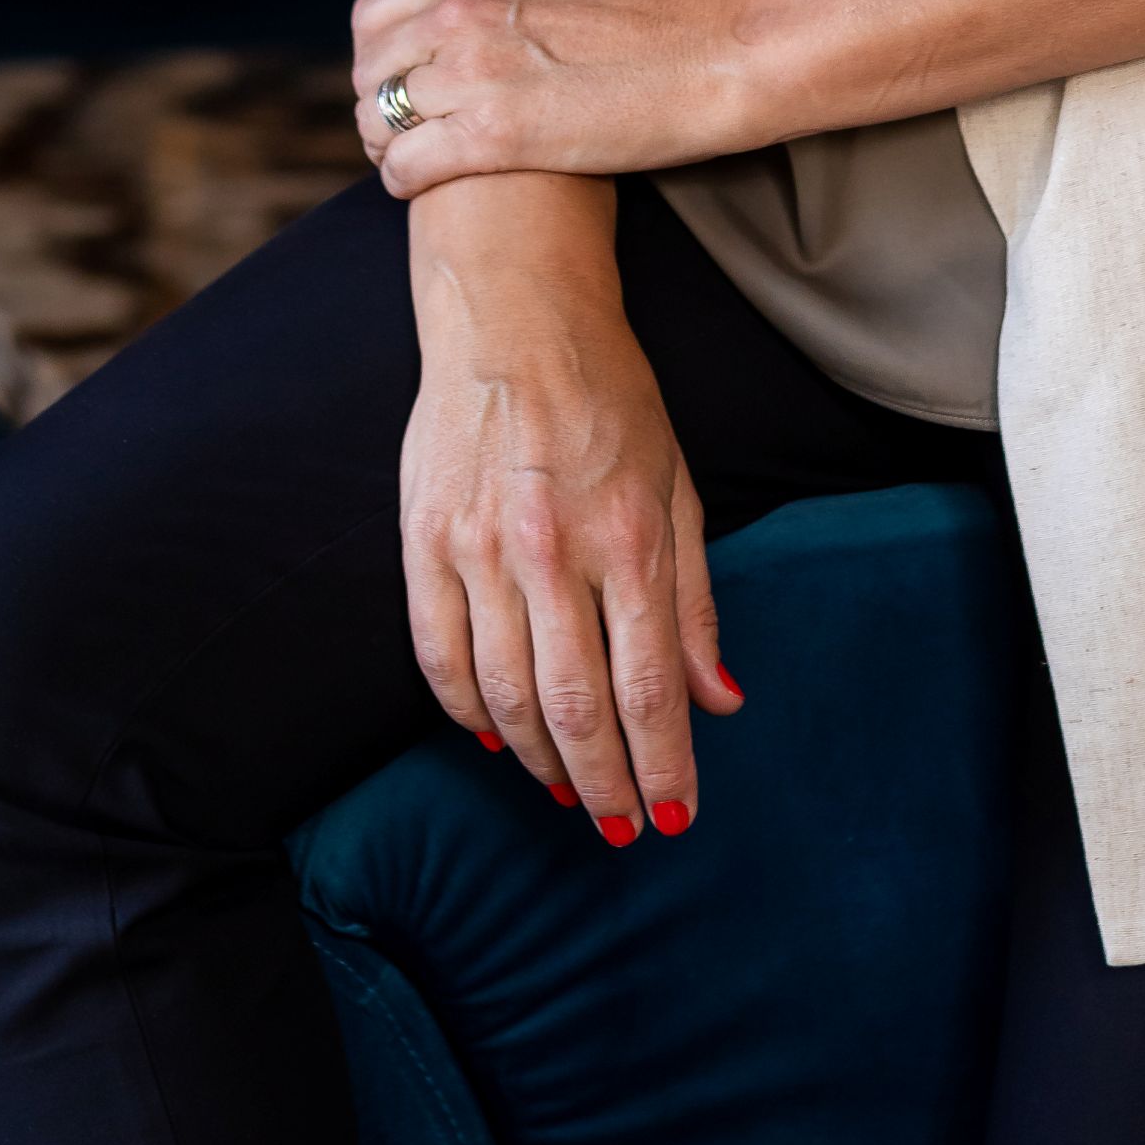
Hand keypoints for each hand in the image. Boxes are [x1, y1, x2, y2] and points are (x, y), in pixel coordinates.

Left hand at [354, 0, 756, 191]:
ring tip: (415, 154)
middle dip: (376, 98)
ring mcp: (475, 73)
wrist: (718, 53)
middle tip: (403, 124)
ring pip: (381, 119)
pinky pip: (409, 165)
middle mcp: (461, 11)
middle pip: (370, 67)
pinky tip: (423, 183)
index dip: (378, 51)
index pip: (375, 12)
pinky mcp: (497, 137)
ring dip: (388, 142)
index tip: (401, 74)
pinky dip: (404, 178)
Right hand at [402, 176, 741, 839]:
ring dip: (540, 760)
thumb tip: (720, 703)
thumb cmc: (609, 396)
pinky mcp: (424, 540)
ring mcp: (479, 548)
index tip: (675, 818)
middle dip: (604, 784)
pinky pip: (439, 655)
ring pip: (506, 696)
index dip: (663, 768)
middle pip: (576, 707)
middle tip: (621, 831)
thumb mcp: (678, 485)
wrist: (512, 313)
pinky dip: (467, 712)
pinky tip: (496, 739)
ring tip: (565, 792)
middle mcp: (553, 550)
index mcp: (629, 535)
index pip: (650, 687)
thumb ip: (694, 601)